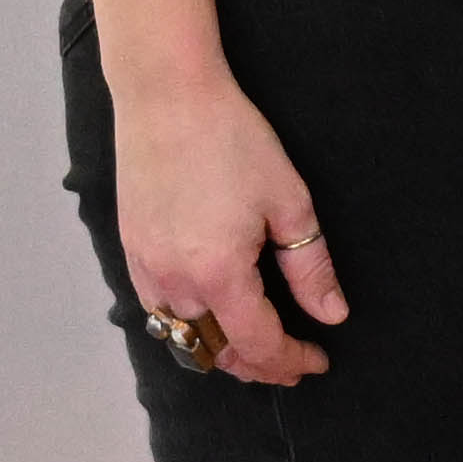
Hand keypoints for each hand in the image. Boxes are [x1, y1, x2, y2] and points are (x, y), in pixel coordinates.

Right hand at [114, 72, 350, 387]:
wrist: (167, 95)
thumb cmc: (230, 138)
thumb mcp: (288, 202)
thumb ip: (309, 267)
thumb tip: (331, 314)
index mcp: (219, 273)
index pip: (259, 344)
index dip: (292, 361)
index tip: (317, 360)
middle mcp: (175, 281)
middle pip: (216, 353)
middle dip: (258, 366)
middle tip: (291, 363)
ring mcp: (146, 268)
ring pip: (182, 338)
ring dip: (219, 351)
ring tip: (253, 346)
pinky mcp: (131, 251)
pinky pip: (157, 310)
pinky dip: (186, 326)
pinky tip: (208, 314)